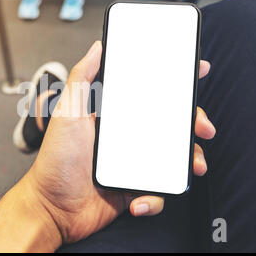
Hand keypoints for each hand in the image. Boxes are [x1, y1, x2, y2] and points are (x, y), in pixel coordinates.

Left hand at [24, 40, 215, 244]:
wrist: (52, 207)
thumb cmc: (56, 159)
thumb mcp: (67, 112)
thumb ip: (81, 78)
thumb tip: (97, 48)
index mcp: (114, 116)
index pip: (149, 94)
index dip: (175, 83)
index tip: (196, 71)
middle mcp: (127, 137)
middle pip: (170, 124)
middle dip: (193, 122)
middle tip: (204, 127)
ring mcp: (133, 163)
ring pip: (173, 157)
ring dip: (189, 160)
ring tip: (194, 165)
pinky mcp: (134, 188)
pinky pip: (158, 191)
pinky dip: (154, 198)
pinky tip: (138, 200)